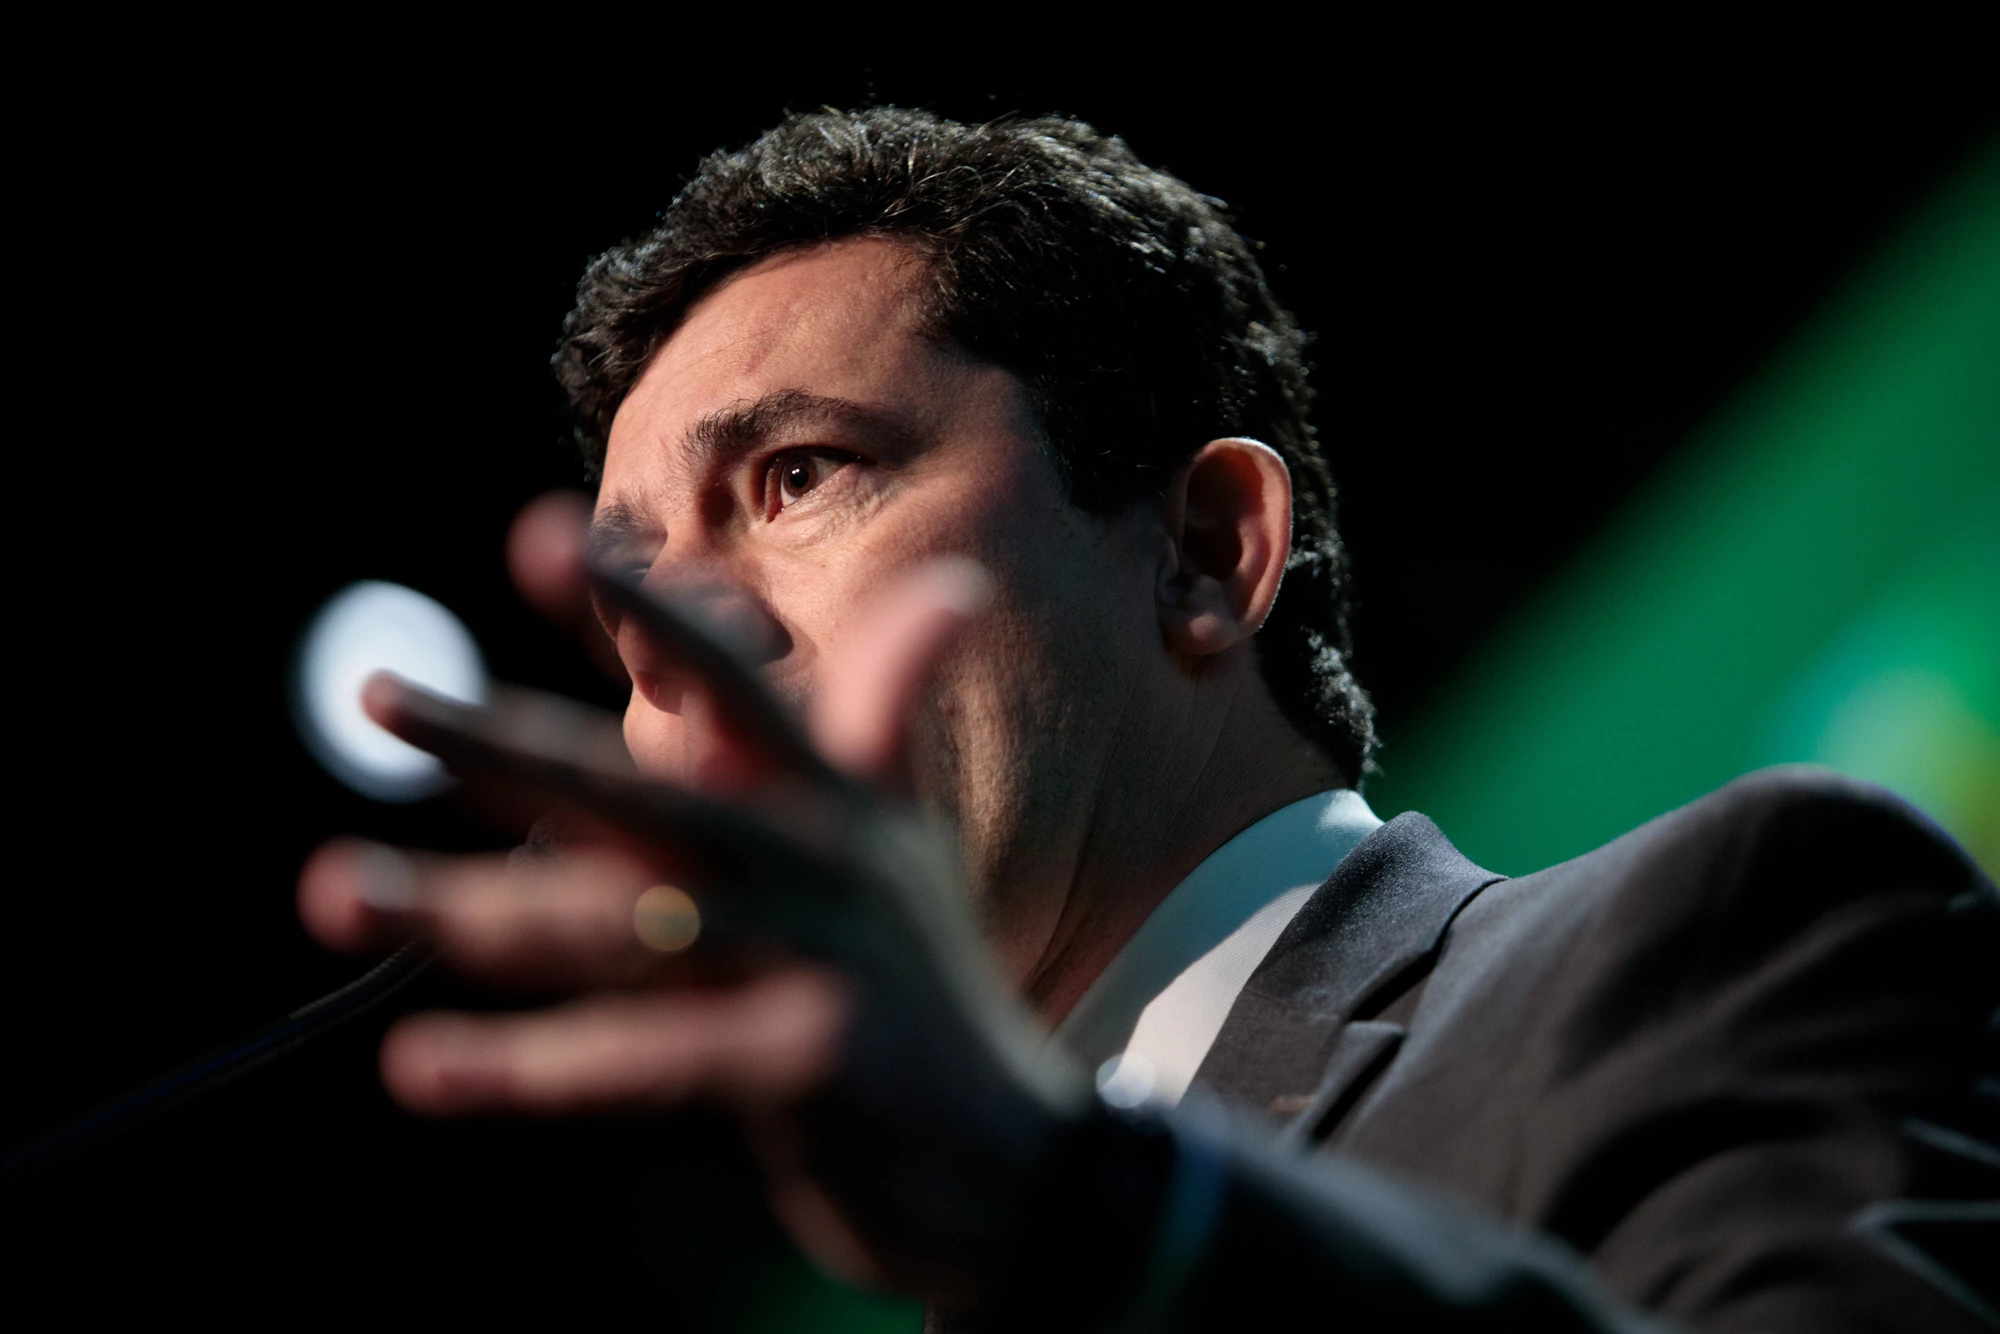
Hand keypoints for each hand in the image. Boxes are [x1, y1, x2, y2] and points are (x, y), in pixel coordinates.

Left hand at [296, 497, 1092, 1305]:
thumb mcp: (905, 839)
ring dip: (458, 911)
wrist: (1017, 1158)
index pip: (729, 681)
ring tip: (335, 891)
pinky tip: (420, 1065)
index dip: (640, 606)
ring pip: (604, 927)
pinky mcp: (799, 1066)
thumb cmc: (929, 986)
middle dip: (499, 740)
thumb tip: (951, 582)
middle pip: (634, 788)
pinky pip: (628, 1064)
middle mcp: (818, 862)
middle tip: (376, 697)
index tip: (536, 533)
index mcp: (832, 800)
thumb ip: (884, 715)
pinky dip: (520, 1069)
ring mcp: (811, 960)